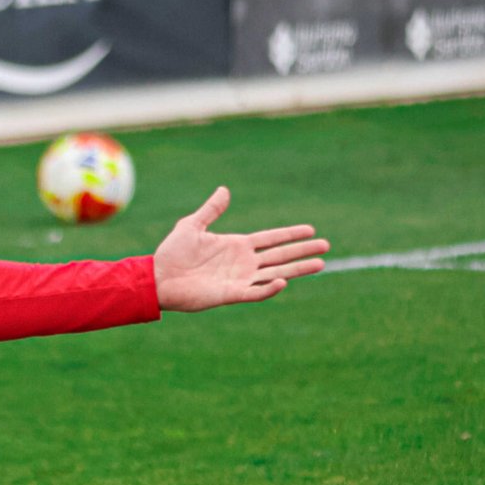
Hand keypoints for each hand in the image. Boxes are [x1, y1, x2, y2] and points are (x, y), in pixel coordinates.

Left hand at [152, 187, 327, 311]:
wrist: (157, 278)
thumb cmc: (171, 254)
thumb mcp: (192, 225)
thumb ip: (211, 210)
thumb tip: (224, 190)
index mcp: (236, 246)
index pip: (270, 239)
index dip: (290, 234)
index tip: (311, 230)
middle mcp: (243, 263)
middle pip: (280, 255)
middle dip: (303, 251)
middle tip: (326, 246)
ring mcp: (239, 279)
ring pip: (276, 273)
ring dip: (297, 269)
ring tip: (320, 264)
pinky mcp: (230, 294)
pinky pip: (255, 292)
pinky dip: (269, 288)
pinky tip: (283, 280)